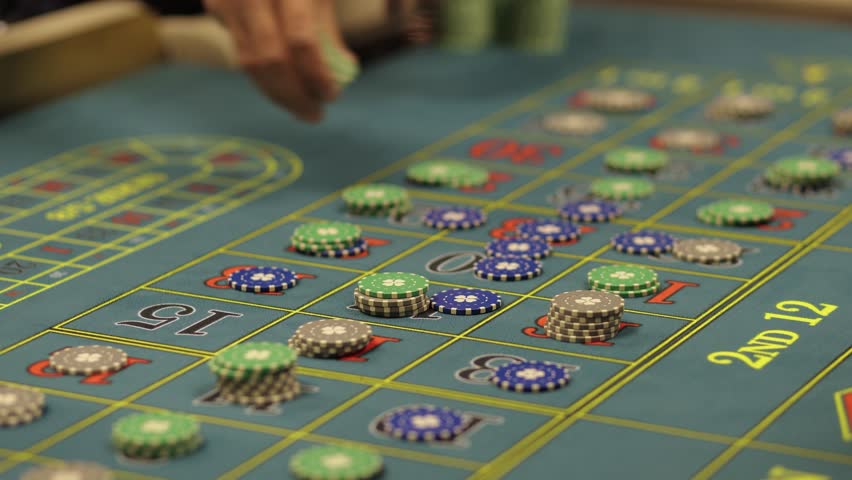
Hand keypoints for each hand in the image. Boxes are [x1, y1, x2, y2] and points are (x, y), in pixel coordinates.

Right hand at [203, 0, 350, 122]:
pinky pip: (240, 51)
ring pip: (248, 63)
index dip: (317, 75)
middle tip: (315, 115)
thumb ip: (328, 28)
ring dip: (277, 93)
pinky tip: (284, 85)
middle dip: (294, 96)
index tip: (333, 96)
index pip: (300, 42)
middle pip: (269, 60)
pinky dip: (263, 75)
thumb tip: (343, 72)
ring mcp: (227, 0)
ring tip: (302, 106)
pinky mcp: (215, 5)